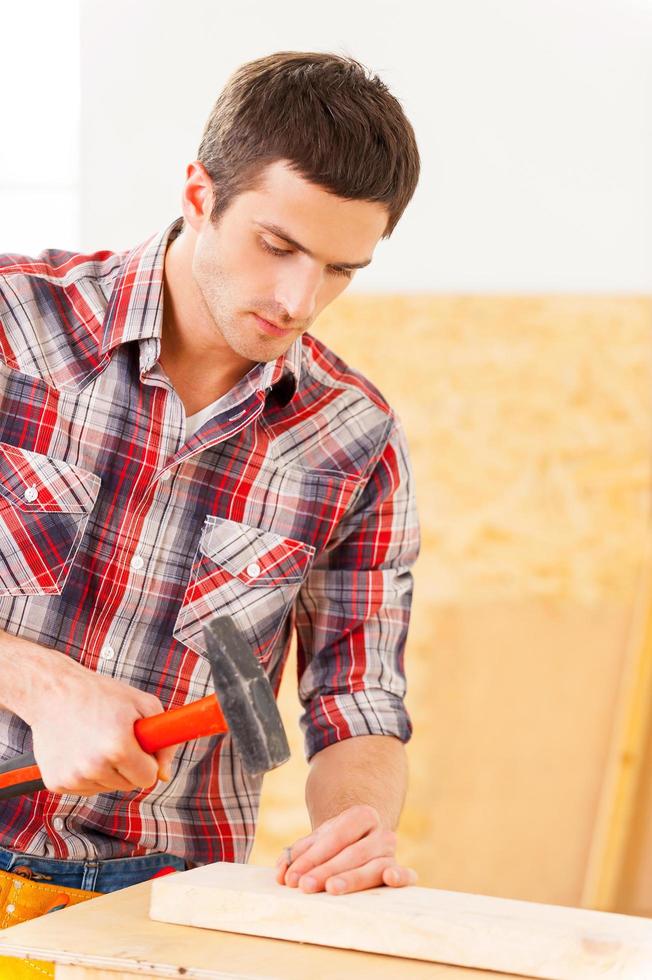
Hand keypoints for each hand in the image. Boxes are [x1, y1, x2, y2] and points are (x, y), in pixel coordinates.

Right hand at [28, 647, 175, 795]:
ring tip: (95, 740)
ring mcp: (73, 777)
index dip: (147, 762)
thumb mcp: (143, 704)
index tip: (139, 747)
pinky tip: (79, 749)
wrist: (54, 691)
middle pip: (128, 786)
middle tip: (115, 738)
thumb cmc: (101, 694)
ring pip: (106, 787)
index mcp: (118, 747)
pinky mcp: (56, 782)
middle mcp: (94, 766)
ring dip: (106, 769)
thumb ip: (165, 740)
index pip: (148, 778)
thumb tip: (165, 775)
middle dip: (128, 766)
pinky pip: (85, 788)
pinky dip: (86, 773)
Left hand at [275, 803, 417, 895]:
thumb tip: (282, 874)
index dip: (312, 857)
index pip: (335, 837)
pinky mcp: (400, 872)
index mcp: (362, 815)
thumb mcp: (318, 841)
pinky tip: (390, 878)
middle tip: (305, 886)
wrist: (365, 842)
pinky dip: (401, 876)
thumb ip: (297, 854)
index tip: (292, 877)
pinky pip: (406, 875)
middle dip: (325, 871)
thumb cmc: (337, 844)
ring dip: (351, 879)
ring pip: (374, 866)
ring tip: (331, 888)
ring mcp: (391, 853)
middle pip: (352, 853)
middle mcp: (380, 832)